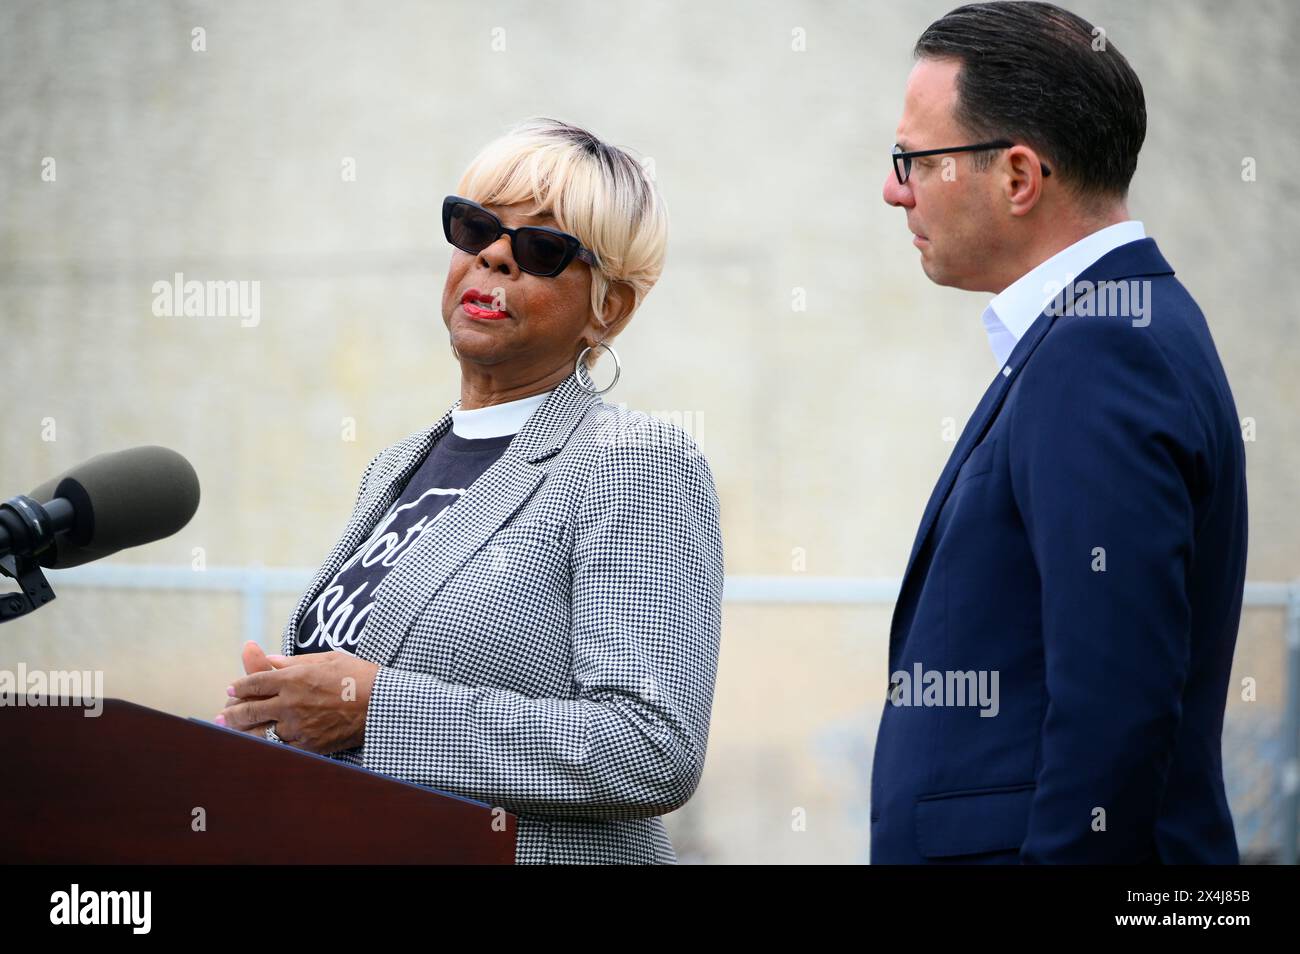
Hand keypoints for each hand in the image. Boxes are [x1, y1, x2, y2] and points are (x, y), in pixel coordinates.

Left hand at [220, 649, 379, 754]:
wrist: (382, 704)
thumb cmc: (358, 675)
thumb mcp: (327, 658)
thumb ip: (295, 661)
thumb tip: (270, 660)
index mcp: (293, 678)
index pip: (255, 682)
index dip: (240, 685)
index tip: (232, 689)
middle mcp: (290, 703)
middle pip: (248, 710)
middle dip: (232, 712)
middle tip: (222, 713)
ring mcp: (297, 727)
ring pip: (258, 733)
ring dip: (241, 732)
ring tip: (230, 730)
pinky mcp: (308, 745)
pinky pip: (279, 747)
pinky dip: (266, 745)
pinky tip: (258, 744)